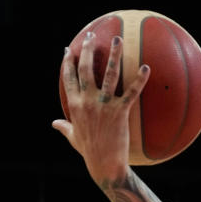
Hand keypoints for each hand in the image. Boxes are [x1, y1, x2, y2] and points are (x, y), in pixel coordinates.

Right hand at [52, 33, 149, 185]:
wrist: (105, 165)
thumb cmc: (90, 152)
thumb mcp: (73, 138)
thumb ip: (64, 127)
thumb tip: (54, 123)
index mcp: (75, 105)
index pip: (68, 77)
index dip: (67, 62)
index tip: (68, 49)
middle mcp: (87, 101)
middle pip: (84, 69)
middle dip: (87, 49)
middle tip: (91, 35)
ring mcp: (104, 105)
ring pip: (108, 74)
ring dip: (113, 55)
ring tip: (118, 40)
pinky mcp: (120, 112)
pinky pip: (132, 92)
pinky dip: (140, 80)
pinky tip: (146, 68)